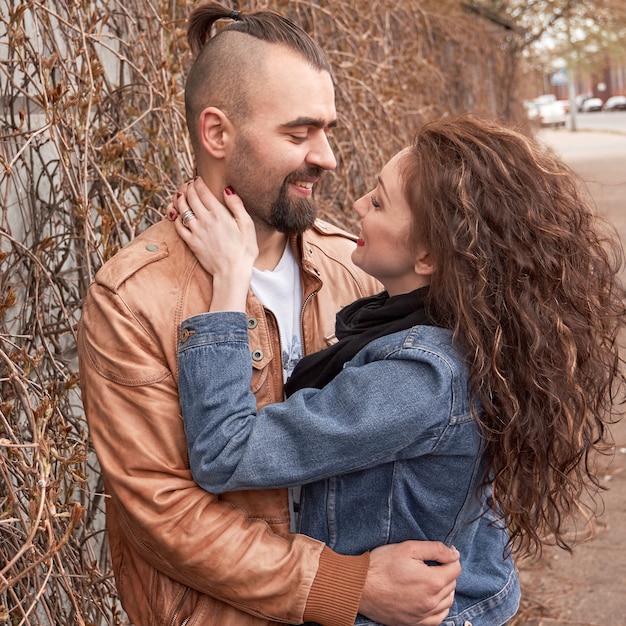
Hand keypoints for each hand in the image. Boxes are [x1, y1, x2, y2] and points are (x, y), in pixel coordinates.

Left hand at [172, 179, 257, 310]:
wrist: (232, 273)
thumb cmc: (244, 250)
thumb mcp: (247, 225)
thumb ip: (237, 205)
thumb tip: (228, 189)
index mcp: (219, 214)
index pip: (203, 192)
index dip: (198, 182)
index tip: (198, 179)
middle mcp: (205, 220)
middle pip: (191, 197)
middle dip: (188, 187)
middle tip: (188, 184)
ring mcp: (196, 232)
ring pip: (182, 209)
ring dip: (179, 199)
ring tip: (180, 194)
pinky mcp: (191, 243)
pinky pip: (178, 226)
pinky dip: (176, 217)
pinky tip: (177, 213)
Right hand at [359, 541, 460, 625]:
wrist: (361, 587)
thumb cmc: (382, 565)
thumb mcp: (408, 548)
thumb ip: (435, 549)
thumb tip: (454, 553)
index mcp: (433, 581)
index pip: (456, 568)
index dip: (449, 557)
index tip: (440, 553)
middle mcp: (432, 601)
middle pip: (452, 584)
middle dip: (446, 571)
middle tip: (431, 563)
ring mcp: (424, 614)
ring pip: (448, 601)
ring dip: (444, 589)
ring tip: (430, 578)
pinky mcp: (415, 623)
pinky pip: (438, 617)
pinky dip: (439, 607)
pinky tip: (430, 597)